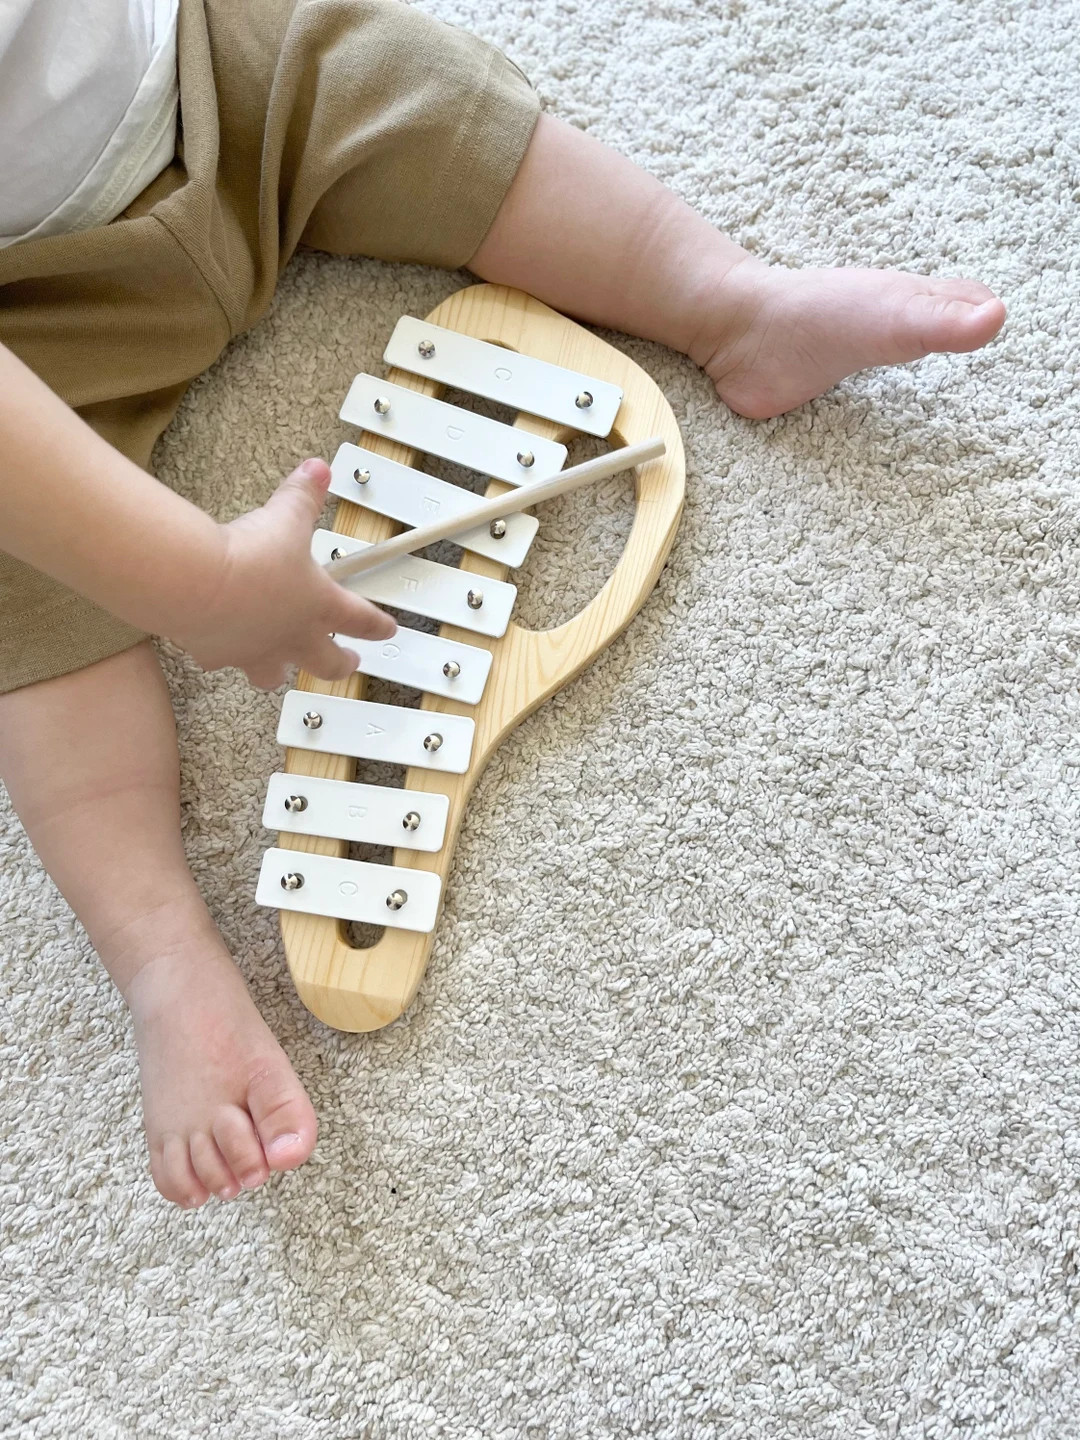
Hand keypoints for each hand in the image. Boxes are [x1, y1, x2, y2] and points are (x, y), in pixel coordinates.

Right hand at [169, 458, 395, 688]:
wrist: (198, 583)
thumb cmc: (250, 558)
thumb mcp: (285, 516)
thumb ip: (303, 495)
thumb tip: (318, 470)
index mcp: (320, 606)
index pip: (362, 621)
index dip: (379, 626)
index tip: (388, 631)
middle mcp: (292, 638)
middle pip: (329, 665)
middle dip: (341, 664)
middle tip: (346, 662)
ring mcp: (256, 651)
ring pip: (275, 675)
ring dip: (280, 671)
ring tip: (279, 666)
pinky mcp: (217, 656)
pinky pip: (225, 662)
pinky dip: (224, 654)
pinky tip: (219, 643)